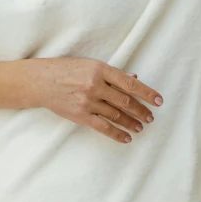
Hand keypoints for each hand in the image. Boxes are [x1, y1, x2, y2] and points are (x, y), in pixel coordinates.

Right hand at [28, 57, 161, 143]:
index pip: (129, 83)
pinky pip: (103, 127)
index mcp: (100, 69)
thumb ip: (111, 73)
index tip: (159, 100)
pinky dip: (117, 133)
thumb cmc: (66, 69)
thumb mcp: (89, 64)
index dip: (146, 92)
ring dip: (131, 122)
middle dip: (140, 110)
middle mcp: (95, 85)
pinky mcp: (81, 115)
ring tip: (141, 126)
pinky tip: (127, 137)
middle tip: (150, 117)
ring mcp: (88, 101)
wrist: (41, 81)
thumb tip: (134, 78)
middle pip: (125, 100)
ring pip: (116, 114)